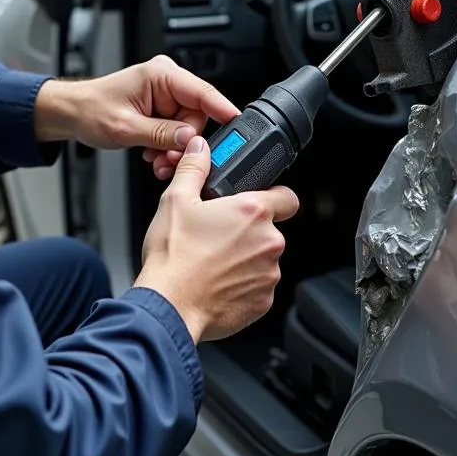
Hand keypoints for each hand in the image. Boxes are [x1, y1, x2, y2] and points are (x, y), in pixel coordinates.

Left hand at [34, 55, 239, 176]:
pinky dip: (167, 146)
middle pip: (197, 115)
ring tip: (156, 160)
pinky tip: (153, 154)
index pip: (202, 92)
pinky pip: (176, 130)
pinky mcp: (160, 109)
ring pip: (187, 127)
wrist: (71, 114)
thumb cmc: (90, 110)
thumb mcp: (126, 127)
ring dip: (174, 148)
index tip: (237, 126)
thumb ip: (162, 135)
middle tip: (170, 159)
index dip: (222, 110)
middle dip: (185, 142)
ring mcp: (164, 95)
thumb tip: (190, 141)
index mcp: (160, 75)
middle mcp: (166, 81)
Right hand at [133, 136, 298, 342]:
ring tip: (212, 260)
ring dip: (245, 258)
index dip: (273, 196)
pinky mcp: (263, 302)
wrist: (169, 306)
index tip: (258, 201)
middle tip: (218, 234)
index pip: (287, 197)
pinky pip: (258, 286)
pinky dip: (242, 284)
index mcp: (253, 212)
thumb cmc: (173, 257)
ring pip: (263, 259)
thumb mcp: (176, 200)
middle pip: (270, 229)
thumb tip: (200, 148)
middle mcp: (269, 242)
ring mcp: (268, 275)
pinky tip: (216, 281)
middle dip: (248, 231)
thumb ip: (194, 168)